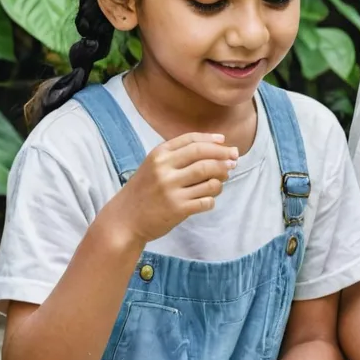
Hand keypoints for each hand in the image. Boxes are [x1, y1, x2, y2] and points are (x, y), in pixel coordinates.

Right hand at [106, 133, 238, 244]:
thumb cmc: (144, 191)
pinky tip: (208, 199)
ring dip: (221, 180)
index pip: (192, 140)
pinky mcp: (178, 209)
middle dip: (224, 157)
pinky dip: (212, 198)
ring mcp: (171, 190)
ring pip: (210, 179)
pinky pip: (207, 200)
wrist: (125, 219)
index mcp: (158, 155)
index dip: (212, 140)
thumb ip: (178, 156)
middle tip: (235, 160)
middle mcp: (164, 170)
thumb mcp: (153, 166)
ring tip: (220, 182)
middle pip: (204, 157)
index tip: (225, 142)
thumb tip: (217, 147)